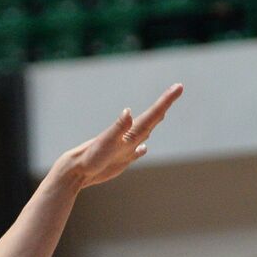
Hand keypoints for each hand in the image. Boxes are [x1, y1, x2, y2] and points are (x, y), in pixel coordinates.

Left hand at [58, 83, 183, 189]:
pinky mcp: (120, 161)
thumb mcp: (106, 142)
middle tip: (177, 89)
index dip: (166, 101)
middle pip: (152, 118)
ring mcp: (126, 149)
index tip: (179, 86)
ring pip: (144, 133)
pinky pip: (135, 153)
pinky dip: (141, 150)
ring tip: (162, 114)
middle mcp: (130, 137)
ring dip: (154, 123)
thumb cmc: (91, 157)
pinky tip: (143, 149)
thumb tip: (128, 112)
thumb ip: (118, 127)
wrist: (77, 171)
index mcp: (130, 131)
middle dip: (164, 104)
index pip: (153, 114)